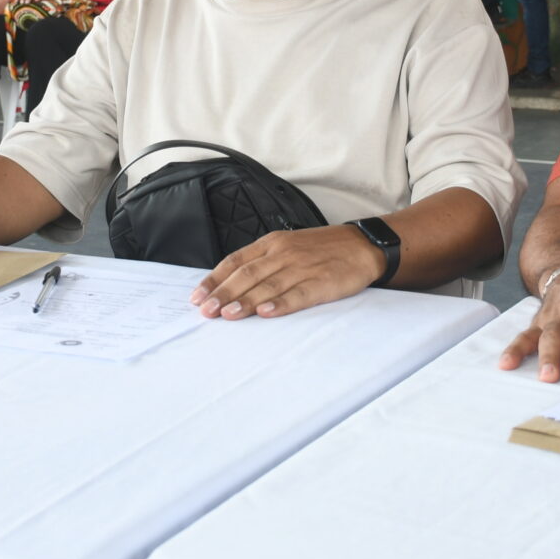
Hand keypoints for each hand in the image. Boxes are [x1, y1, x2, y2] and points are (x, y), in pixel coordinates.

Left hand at [189, 224, 382, 319]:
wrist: (362, 245)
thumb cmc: (321, 249)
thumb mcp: (287, 246)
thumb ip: (261, 262)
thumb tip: (230, 284)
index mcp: (272, 244)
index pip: (235, 261)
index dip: (214, 280)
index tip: (197, 296)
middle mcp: (283, 253)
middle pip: (247, 275)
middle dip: (223, 294)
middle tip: (206, 311)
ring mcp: (302, 267)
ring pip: (268, 285)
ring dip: (245, 301)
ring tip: (227, 315)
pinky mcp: (322, 282)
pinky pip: (298, 294)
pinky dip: (281, 304)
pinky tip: (266, 313)